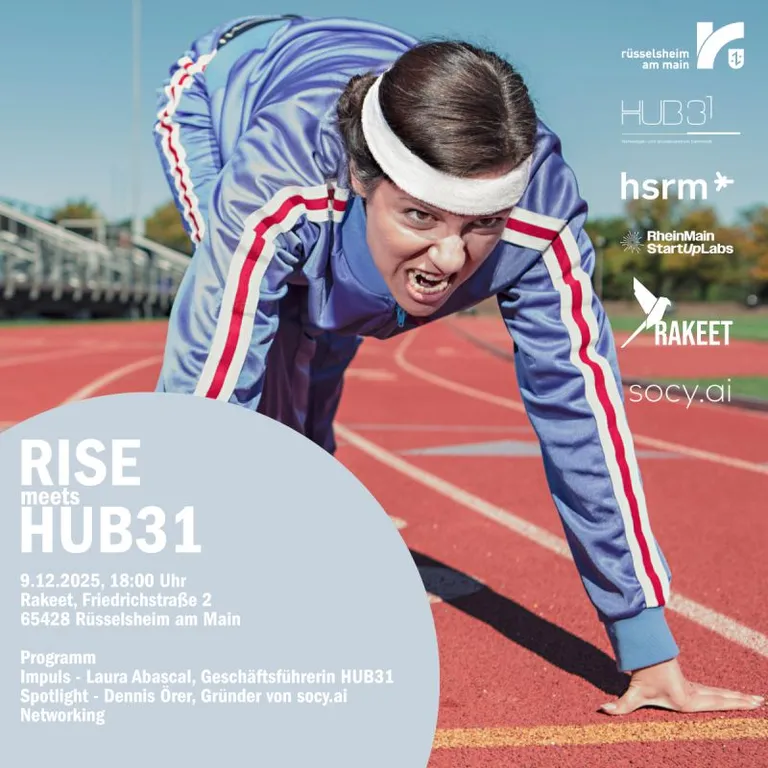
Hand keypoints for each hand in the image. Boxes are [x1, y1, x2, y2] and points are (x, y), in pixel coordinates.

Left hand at [600, 658, 763, 714]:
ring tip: (756, 700)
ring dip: (737, 697)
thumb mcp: (632, 692)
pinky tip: (734, 697)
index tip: (751, 703)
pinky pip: (712, 691)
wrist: (642, 654)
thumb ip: (620, 705)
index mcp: (687, 698)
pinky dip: (725, 694)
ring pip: (719, 693)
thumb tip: (602, 710)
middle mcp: (694, 693)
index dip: (734, 703)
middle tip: (760, 701)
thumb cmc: (640, 675)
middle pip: (722, 696)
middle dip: (741, 700)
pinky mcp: (689, 685)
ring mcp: (693, 688)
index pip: (716, 702)